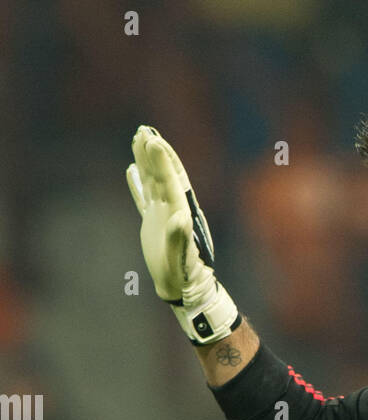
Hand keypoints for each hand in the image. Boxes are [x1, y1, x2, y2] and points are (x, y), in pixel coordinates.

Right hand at [126, 125, 239, 345]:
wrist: (183, 288)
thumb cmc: (185, 276)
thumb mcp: (182, 260)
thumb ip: (180, 239)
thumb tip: (179, 217)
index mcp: (181, 213)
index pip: (171, 181)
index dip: (162, 161)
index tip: (153, 141)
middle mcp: (173, 208)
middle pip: (162, 174)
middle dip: (154, 153)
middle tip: (144, 131)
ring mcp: (162, 214)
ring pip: (153, 181)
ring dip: (146, 160)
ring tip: (139, 138)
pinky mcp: (153, 223)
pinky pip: (144, 198)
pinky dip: (137, 184)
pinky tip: (131, 169)